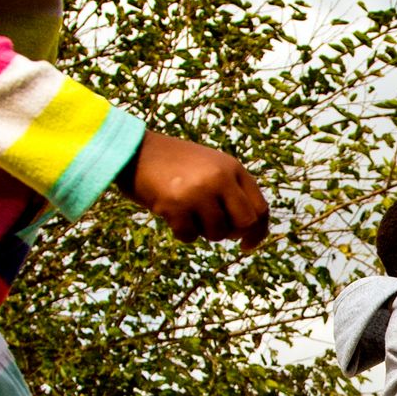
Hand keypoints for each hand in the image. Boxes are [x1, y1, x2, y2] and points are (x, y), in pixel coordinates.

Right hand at [123, 132, 269, 248]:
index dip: (258, 231)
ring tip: (189, 214)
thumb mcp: (211, 167)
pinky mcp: (176, 205)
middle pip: (245, 223)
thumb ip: (231, 191)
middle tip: (216, 231)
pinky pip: (190, 236)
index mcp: (232, 168)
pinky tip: (172, 215)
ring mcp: (198, 191)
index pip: (259, 208)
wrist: (136, 151)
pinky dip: (182, 233)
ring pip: (217, 233)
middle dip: (233, 234)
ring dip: (203, 232)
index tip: (247, 244)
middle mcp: (220, 178)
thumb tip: (247, 231)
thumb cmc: (175, 164)